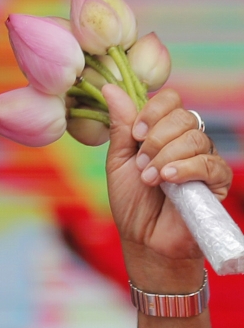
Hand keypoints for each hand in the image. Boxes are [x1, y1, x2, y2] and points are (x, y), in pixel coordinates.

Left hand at [102, 86, 232, 287]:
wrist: (144, 239)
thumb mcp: (119, 161)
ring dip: (165, 157)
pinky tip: (167, 180)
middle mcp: (187, 141)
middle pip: (183, 116)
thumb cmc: (131, 202)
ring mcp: (204, 159)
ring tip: (149, 179)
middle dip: (155, 139)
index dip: (152, 112)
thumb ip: (120, 126)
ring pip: (194, 138)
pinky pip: (209, 163)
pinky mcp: (217, 181)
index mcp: (163, 132)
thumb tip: (110, 88)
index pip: (170, 100)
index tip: (135, 135)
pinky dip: (184, 169)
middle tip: (141, 164)